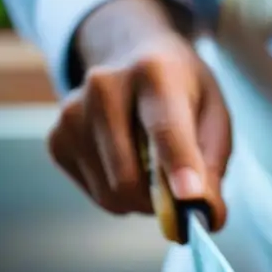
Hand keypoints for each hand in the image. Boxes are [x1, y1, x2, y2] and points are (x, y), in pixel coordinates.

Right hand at [48, 0, 230, 226]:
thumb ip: (213, 166)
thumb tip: (208, 217)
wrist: (130, 54)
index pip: (164, 128)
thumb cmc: (182, 92)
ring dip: (142, 199)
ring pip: (112, 194)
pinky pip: (97, 195)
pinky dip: (119, 193)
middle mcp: (103, 86)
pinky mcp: (57, 140)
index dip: (179, 166)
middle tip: (179, 192)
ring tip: (152, 167)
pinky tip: (127, 162)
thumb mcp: (214, 116)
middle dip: (161, 203)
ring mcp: (71, 113)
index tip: (190, 197)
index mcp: (154, 72)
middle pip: (129, 177)